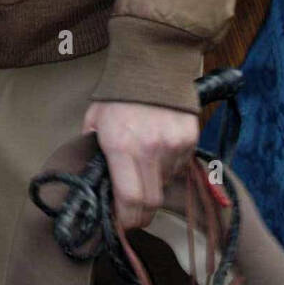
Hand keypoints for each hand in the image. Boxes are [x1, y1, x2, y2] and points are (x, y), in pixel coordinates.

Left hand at [83, 100, 197, 231]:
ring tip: (144, 161)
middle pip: (151, 202)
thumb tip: (97, 178)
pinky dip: (170, 165)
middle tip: (133, 210)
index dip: (127, 219)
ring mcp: (172, 145)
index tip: (122, 222)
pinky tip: (159, 147)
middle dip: (141, 214)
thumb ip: (94, 150)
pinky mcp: (189, 139)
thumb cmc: (118, 92)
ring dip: (155, 182)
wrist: (152, 62)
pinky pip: (180, 165)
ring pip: (166, 183)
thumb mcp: (95, 120)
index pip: (129, 200)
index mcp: (121, 145)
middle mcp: (149, 149)